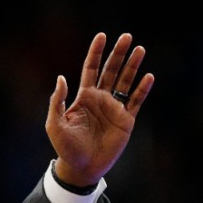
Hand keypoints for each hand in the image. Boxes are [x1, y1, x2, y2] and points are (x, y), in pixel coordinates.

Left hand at [45, 32, 153, 187]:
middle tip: (127, 36)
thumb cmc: (65, 146)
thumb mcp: (54, 123)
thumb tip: (61, 78)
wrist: (81, 166)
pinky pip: (136, 101)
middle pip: (111, 70)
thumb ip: (57, 101)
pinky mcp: (126, 120)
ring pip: (125, 82)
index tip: (102, 36)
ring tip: (140, 49)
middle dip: (118, 53)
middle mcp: (100, 98)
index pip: (91, 68)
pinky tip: (149, 77)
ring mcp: (114, 108)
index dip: (96, 52)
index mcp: (83, 96)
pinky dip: (142, 89)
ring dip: (132, 66)